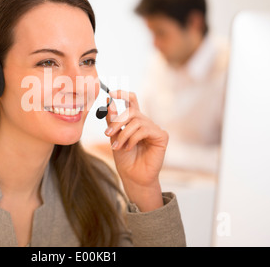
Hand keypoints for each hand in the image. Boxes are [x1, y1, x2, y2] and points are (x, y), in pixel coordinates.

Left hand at [104, 90, 167, 211]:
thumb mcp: (114, 136)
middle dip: (118, 121)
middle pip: (131, 111)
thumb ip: (112, 120)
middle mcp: (145, 122)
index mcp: (134, 120)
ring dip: (123, 134)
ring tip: (117, 146)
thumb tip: (109, 101)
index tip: (111, 92)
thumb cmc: (124, 158)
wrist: (132, 176)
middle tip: (108, 133)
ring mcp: (154, 128)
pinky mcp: (162, 136)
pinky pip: (145, 130)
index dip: (123, 94)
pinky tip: (129, 147)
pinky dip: (133, 138)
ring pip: (136, 121)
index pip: (131, 100)